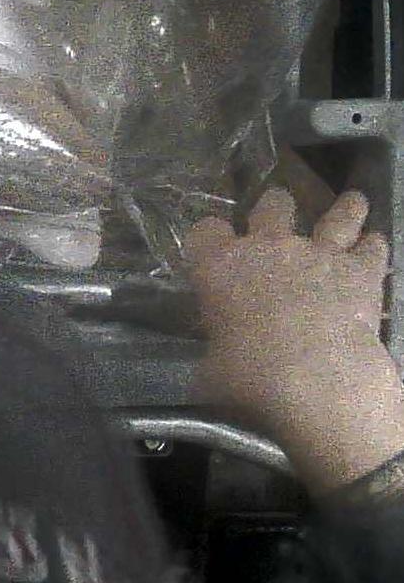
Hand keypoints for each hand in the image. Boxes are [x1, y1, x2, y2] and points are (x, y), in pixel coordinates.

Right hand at [186, 187, 403, 492]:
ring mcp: (317, 254)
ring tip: (353, 201)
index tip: (214, 243)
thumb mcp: (212, 366)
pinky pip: (371, 248)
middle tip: (278, 207)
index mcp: (219, 266)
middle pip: (271, 206)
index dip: (210, 235)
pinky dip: (373, 246)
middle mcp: (267, 248)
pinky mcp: (360, 271)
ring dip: (344, 209)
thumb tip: (219, 354)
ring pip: (334, 216)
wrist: (315, 381)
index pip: (206, 230)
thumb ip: (216, 347)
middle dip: (275, 205)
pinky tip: (375, 244)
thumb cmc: (249, 377)